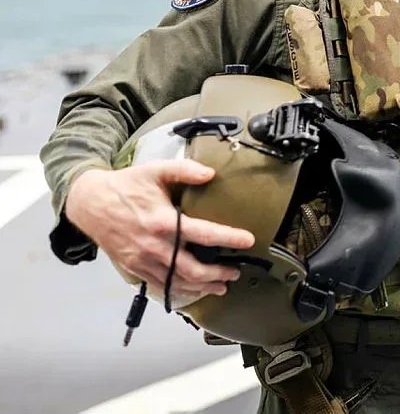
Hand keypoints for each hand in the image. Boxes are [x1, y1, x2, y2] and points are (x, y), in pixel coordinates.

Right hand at [65, 160, 253, 300]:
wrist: (90, 202)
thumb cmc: (125, 186)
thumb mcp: (156, 171)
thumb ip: (185, 170)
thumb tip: (210, 173)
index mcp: (162, 221)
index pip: (203, 234)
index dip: (229, 238)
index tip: (248, 241)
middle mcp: (153, 246)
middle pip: (192, 270)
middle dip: (218, 274)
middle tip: (235, 271)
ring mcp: (143, 261)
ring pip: (177, 283)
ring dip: (202, 287)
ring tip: (221, 285)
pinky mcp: (134, 269)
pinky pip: (159, 286)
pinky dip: (180, 291)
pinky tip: (194, 290)